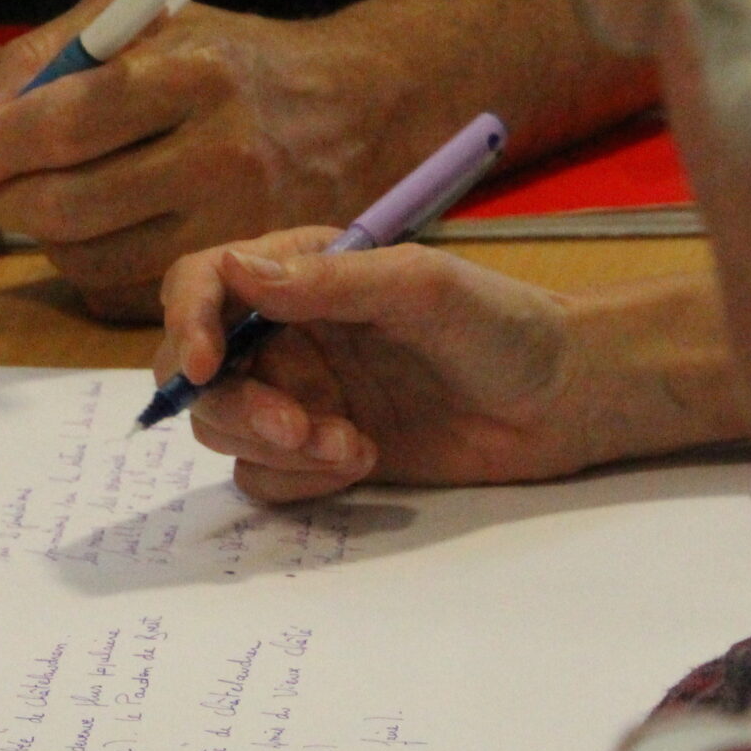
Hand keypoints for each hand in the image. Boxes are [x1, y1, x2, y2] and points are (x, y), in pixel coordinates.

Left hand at [0, 0, 413, 319]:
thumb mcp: (142, 20)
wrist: (352, 112)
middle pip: (61, 203)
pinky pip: (112, 292)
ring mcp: (229, 229)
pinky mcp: (226, 282)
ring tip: (54, 189)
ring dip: (40, 231)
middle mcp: (219, 156)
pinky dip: (84, 263)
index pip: (66, 120)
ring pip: (78, 256)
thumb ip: (41, 57)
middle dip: (1, 193)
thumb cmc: (225, 59)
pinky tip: (102, 224)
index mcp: (195, 74)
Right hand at [154, 228, 600, 502]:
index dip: (187, 323)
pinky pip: (264, 476)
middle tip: (300, 429)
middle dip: (238, 407)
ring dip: (276, 448)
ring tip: (351, 448)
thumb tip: (233, 271)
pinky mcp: (315, 452)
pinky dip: (300, 479)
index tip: (207, 365)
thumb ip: (329, 281)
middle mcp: (285, 334)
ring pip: (225, 429)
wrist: (563, 402)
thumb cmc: (504, 326)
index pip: (203, 284)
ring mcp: (297, 395)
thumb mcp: (422, 288)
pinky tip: (361, 462)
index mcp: (300, 274)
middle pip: (201, 373)